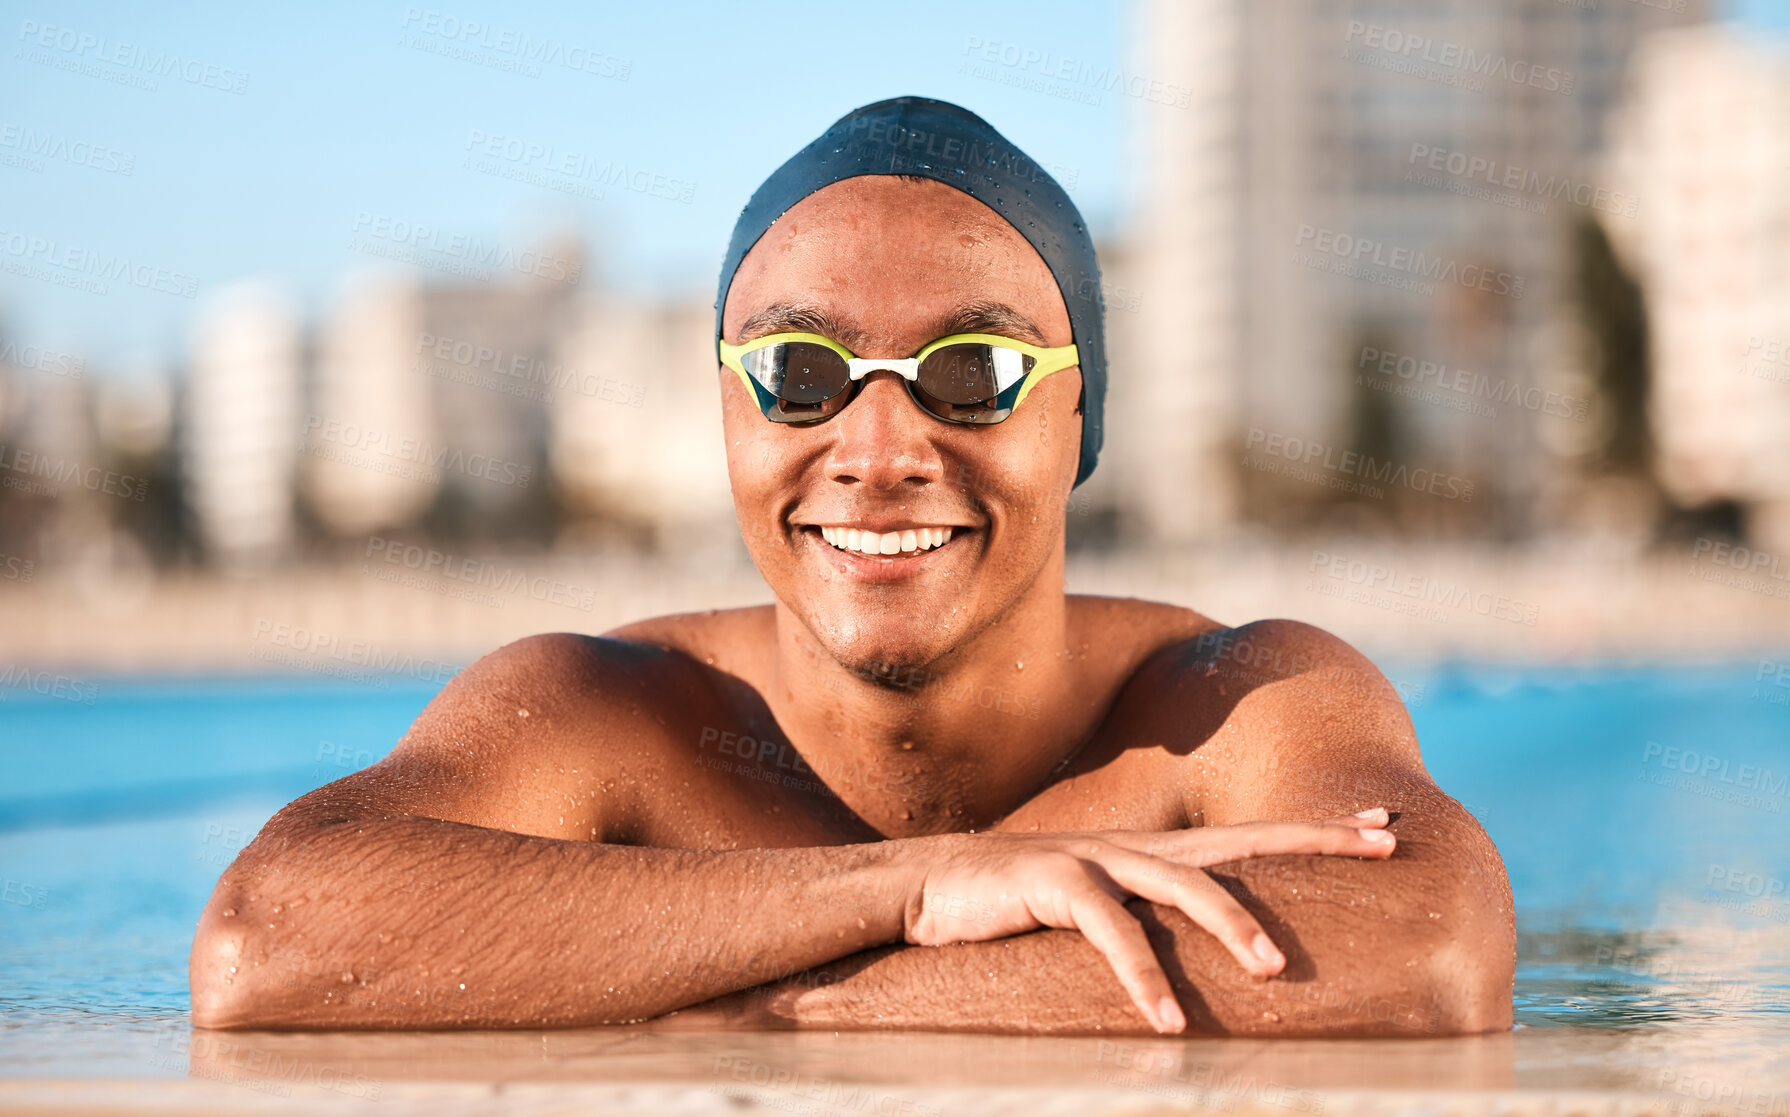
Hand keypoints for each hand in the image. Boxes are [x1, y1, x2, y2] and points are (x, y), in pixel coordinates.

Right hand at [897, 808, 1396, 1033]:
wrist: (930, 885)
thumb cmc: (1021, 905)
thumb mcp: (1100, 906)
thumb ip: (1152, 918)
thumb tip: (1210, 964)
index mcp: (1152, 851)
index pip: (1250, 835)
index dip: (1317, 830)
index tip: (1383, 827)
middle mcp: (1136, 845)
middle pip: (1238, 839)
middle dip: (1311, 842)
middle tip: (1380, 850)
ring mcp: (1095, 857)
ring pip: (1180, 884)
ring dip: (1231, 925)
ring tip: (1273, 971)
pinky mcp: (1052, 882)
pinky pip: (1108, 930)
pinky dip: (1141, 978)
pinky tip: (1167, 1023)